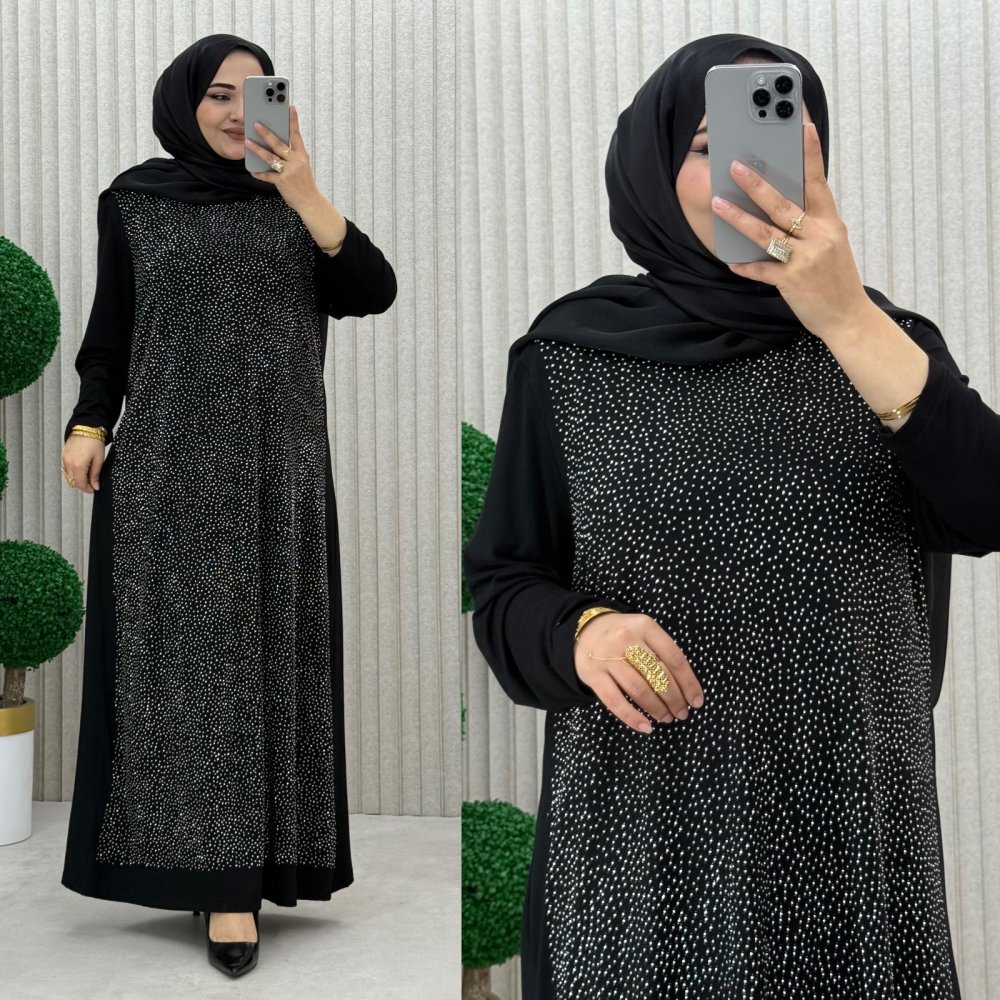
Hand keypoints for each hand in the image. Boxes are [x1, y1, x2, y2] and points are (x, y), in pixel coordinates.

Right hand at [61, 435, 104, 493]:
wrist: (86, 427)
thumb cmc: (95, 442)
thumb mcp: (99, 459)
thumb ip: (95, 474)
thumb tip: (95, 487)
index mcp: (78, 466)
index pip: (80, 484)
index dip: (87, 489)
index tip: (94, 489)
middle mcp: (69, 464)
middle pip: (73, 481)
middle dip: (82, 484)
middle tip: (92, 483)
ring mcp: (64, 459)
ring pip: (68, 476)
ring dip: (77, 478)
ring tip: (88, 476)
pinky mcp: (63, 455)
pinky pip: (66, 468)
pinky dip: (72, 472)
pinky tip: (81, 469)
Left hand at [244, 105, 320, 210]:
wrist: (310, 202)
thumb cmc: (305, 183)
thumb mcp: (303, 166)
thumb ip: (292, 155)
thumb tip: (278, 144)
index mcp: (302, 156)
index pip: (297, 135)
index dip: (293, 121)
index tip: (290, 107)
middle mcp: (296, 162)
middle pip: (279, 144)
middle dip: (267, 133)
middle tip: (256, 124)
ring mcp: (289, 172)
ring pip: (270, 158)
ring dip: (257, 149)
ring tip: (247, 142)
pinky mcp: (282, 182)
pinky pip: (267, 176)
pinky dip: (259, 174)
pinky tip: (252, 170)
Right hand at [574, 612, 704, 733]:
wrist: (584, 630)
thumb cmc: (624, 635)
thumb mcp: (644, 631)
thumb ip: (662, 651)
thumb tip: (685, 688)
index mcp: (645, 626)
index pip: (675, 658)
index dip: (688, 683)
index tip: (697, 701)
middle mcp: (626, 640)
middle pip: (658, 676)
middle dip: (675, 699)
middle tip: (682, 713)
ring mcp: (607, 658)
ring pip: (639, 690)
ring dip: (657, 709)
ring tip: (667, 718)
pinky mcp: (593, 675)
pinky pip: (615, 701)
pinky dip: (632, 717)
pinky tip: (645, 727)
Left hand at [710, 122, 871, 339]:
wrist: (849, 318)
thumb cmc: (837, 278)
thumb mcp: (833, 243)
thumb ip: (813, 223)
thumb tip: (786, 202)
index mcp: (831, 223)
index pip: (818, 181)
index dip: (810, 153)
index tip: (802, 126)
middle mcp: (819, 237)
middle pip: (784, 204)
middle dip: (757, 184)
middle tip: (736, 166)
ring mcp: (805, 260)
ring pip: (766, 233)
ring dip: (739, 218)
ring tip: (718, 203)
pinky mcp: (791, 282)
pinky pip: (762, 270)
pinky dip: (746, 265)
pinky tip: (731, 261)